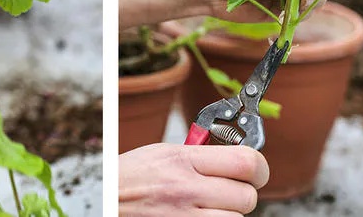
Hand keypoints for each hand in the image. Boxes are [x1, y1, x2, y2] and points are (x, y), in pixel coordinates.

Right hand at [119, 143, 268, 215]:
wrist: (103, 200)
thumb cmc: (129, 177)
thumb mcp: (162, 152)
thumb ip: (199, 154)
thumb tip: (235, 155)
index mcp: (182, 160)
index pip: (246, 162)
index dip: (259, 167)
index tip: (255, 169)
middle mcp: (185, 190)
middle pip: (247, 196)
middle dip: (244, 193)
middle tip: (231, 190)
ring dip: (229, 213)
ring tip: (211, 205)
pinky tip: (201, 215)